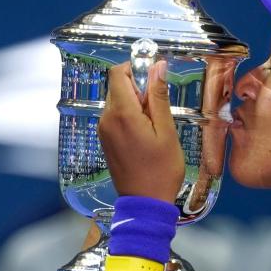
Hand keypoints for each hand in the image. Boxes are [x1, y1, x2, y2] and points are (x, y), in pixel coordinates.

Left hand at [98, 60, 184, 202]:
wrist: (144, 204)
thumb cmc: (160, 170)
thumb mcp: (166, 131)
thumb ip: (159, 96)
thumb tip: (157, 67)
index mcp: (121, 114)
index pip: (118, 73)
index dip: (136, 68)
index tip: (154, 79)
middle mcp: (106, 119)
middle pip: (117, 86)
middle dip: (138, 87)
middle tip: (159, 107)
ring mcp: (103, 130)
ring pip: (117, 101)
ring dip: (135, 103)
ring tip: (154, 124)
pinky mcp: (105, 140)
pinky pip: (115, 116)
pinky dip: (130, 115)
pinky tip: (146, 133)